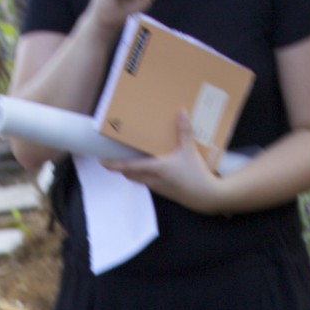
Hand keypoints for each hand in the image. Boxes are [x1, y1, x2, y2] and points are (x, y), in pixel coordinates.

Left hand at [107, 111, 226, 212]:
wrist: (207, 197)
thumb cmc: (197, 174)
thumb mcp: (190, 150)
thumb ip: (184, 131)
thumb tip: (181, 112)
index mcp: (156, 168)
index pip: (129, 166)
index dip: (114, 164)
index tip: (102, 161)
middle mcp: (153, 180)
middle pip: (130, 174)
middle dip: (122, 167)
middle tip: (116, 157)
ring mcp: (159, 188)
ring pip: (139, 180)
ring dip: (133, 172)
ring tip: (134, 160)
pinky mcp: (166, 192)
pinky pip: (150, 183)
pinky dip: (145, 176)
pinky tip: (154, 169)